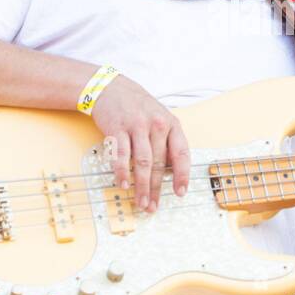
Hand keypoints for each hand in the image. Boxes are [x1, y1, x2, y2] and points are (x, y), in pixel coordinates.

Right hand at [89, 75, 190, 212]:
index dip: (182, 175)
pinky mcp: (117, 129)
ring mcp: (137, 126)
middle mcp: (156, 125)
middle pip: (159, 163)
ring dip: (142, 185)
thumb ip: (167, 142)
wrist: (111, 88)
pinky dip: (123, 172)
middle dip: (156, 188)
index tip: (180, 192)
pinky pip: (121, 155)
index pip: (181, 154)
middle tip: (153, 205)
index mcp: (171, 124)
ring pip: (142, 162)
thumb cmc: (138, 107)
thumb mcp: (160, 118)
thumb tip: (170, 172)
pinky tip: (124, 184)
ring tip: (140, 201)